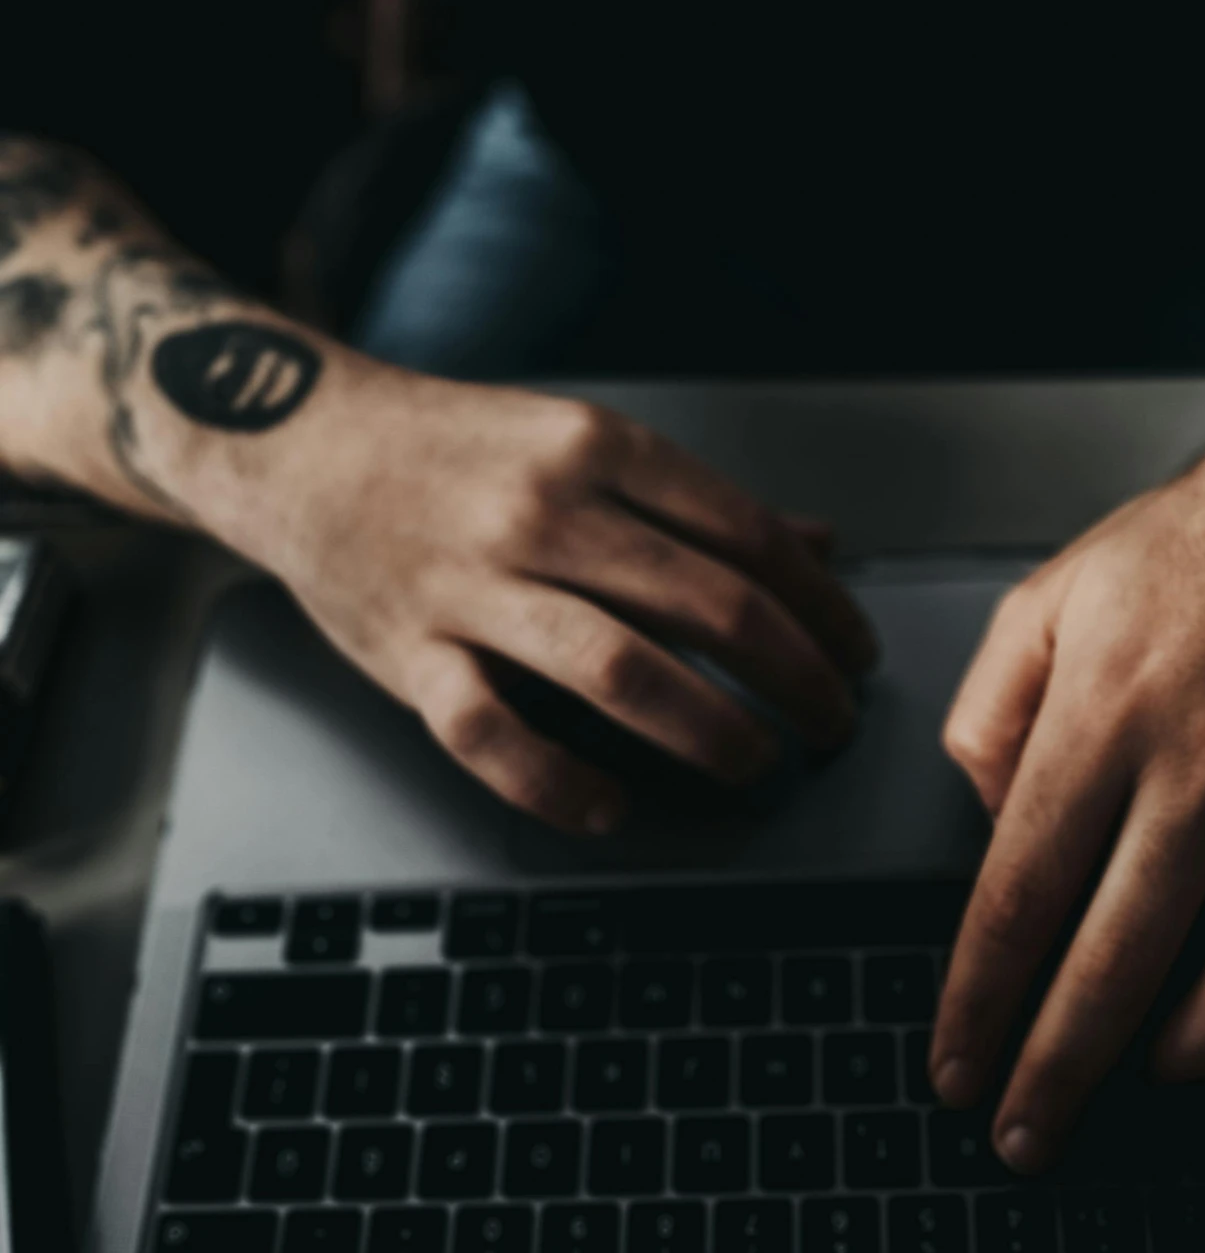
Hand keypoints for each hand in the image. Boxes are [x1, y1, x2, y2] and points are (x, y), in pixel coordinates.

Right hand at [218, 356, 876, 832]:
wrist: (301, 443)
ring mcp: (471, 584)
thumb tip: (819, 547)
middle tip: (833, 723)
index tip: (855, 654)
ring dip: (710, 731)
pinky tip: (612, 809)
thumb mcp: (586, 444)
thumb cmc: (458, 452)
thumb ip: (700, 504)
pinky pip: (490, 734)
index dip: (822, 608)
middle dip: (796, 678)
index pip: (747, 537)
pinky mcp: (408, 652)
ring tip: (758, 765)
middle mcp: (543, 511)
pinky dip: (558, 783)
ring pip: (617, 670)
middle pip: (708, 605)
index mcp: (599, 449)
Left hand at [930, 357, 1204, 1172]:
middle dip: (1059, 1068)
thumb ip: (987, 711)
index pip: (1020, 894)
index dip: (979, 1003)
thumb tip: (986, 822)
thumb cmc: (1195, 542)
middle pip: (1120, 958)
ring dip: (1200, 1050)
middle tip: (1025, 1133)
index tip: (957, 1068)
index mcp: (1106, 714)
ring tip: (1153, 1074)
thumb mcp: (1046, 594)